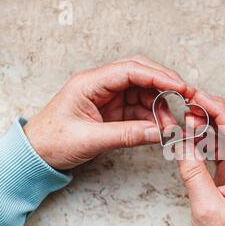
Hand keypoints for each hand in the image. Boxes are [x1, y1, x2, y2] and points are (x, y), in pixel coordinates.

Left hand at [24, 55, 194, 169]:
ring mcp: (109, 97)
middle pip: (140, 74)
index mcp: (90, 83)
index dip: (157, 76)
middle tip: (185, 96)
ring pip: (143, 92)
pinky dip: (152, 118)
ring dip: (160, 107)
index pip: (130, 70)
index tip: (180, 87)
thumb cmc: (53, 142)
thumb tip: (158, 132)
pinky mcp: (113, 110)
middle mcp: (102, 85)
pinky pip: (139, 109)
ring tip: (170, 126)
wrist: (38, 155)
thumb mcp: (90, 139)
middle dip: (164, 84)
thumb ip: (125, 135)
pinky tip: (160, 130)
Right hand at [176, 91, 224, 225]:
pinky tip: (198, 134)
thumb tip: (182, 140)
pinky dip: (214, 137)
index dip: (218, 108)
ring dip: (217, 121)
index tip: (197, 96)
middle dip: (221, 108)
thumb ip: (192, 170)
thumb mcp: (204, 206)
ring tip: (192, 118)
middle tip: (194, 103)